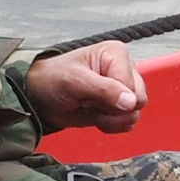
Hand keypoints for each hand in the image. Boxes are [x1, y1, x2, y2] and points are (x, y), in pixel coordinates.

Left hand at [25, 40, 145, 131]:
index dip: (114, 98)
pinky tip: (94, 115)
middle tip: (89, 102)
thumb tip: (132, 102)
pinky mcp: (118, 107)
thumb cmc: (53, 79)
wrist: (41, 97)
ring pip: (133, 115)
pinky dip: (109, 125)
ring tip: (89, 107)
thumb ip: (104, 90)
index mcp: (117, 55)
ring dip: (109, 119)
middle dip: (112, 110)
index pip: (133, 86)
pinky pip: (127, 124)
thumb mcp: (75, 81)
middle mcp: (124, 70)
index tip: (90, 95)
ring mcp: (123, 89)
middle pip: (139, 101)